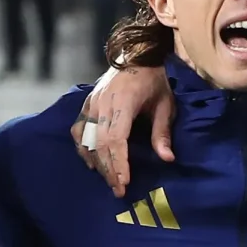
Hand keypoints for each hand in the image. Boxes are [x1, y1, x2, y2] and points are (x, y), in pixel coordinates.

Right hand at [75, 64, 173, 196]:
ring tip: (109, 180)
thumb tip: (167, 159)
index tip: (124, 182)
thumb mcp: (165, 105)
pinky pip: (79, 132)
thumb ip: (162, 132)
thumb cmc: (154, 81)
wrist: (136, 55)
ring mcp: (91, 104)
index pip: (116, 138)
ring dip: (97, 163)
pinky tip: (92, 163)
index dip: (118, 162)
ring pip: (87, 140)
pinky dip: (83, 149)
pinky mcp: (85, 105)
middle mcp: (102, 103)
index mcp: (123, 102)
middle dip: (109, 169)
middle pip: (100, 144)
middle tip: (119, 190)